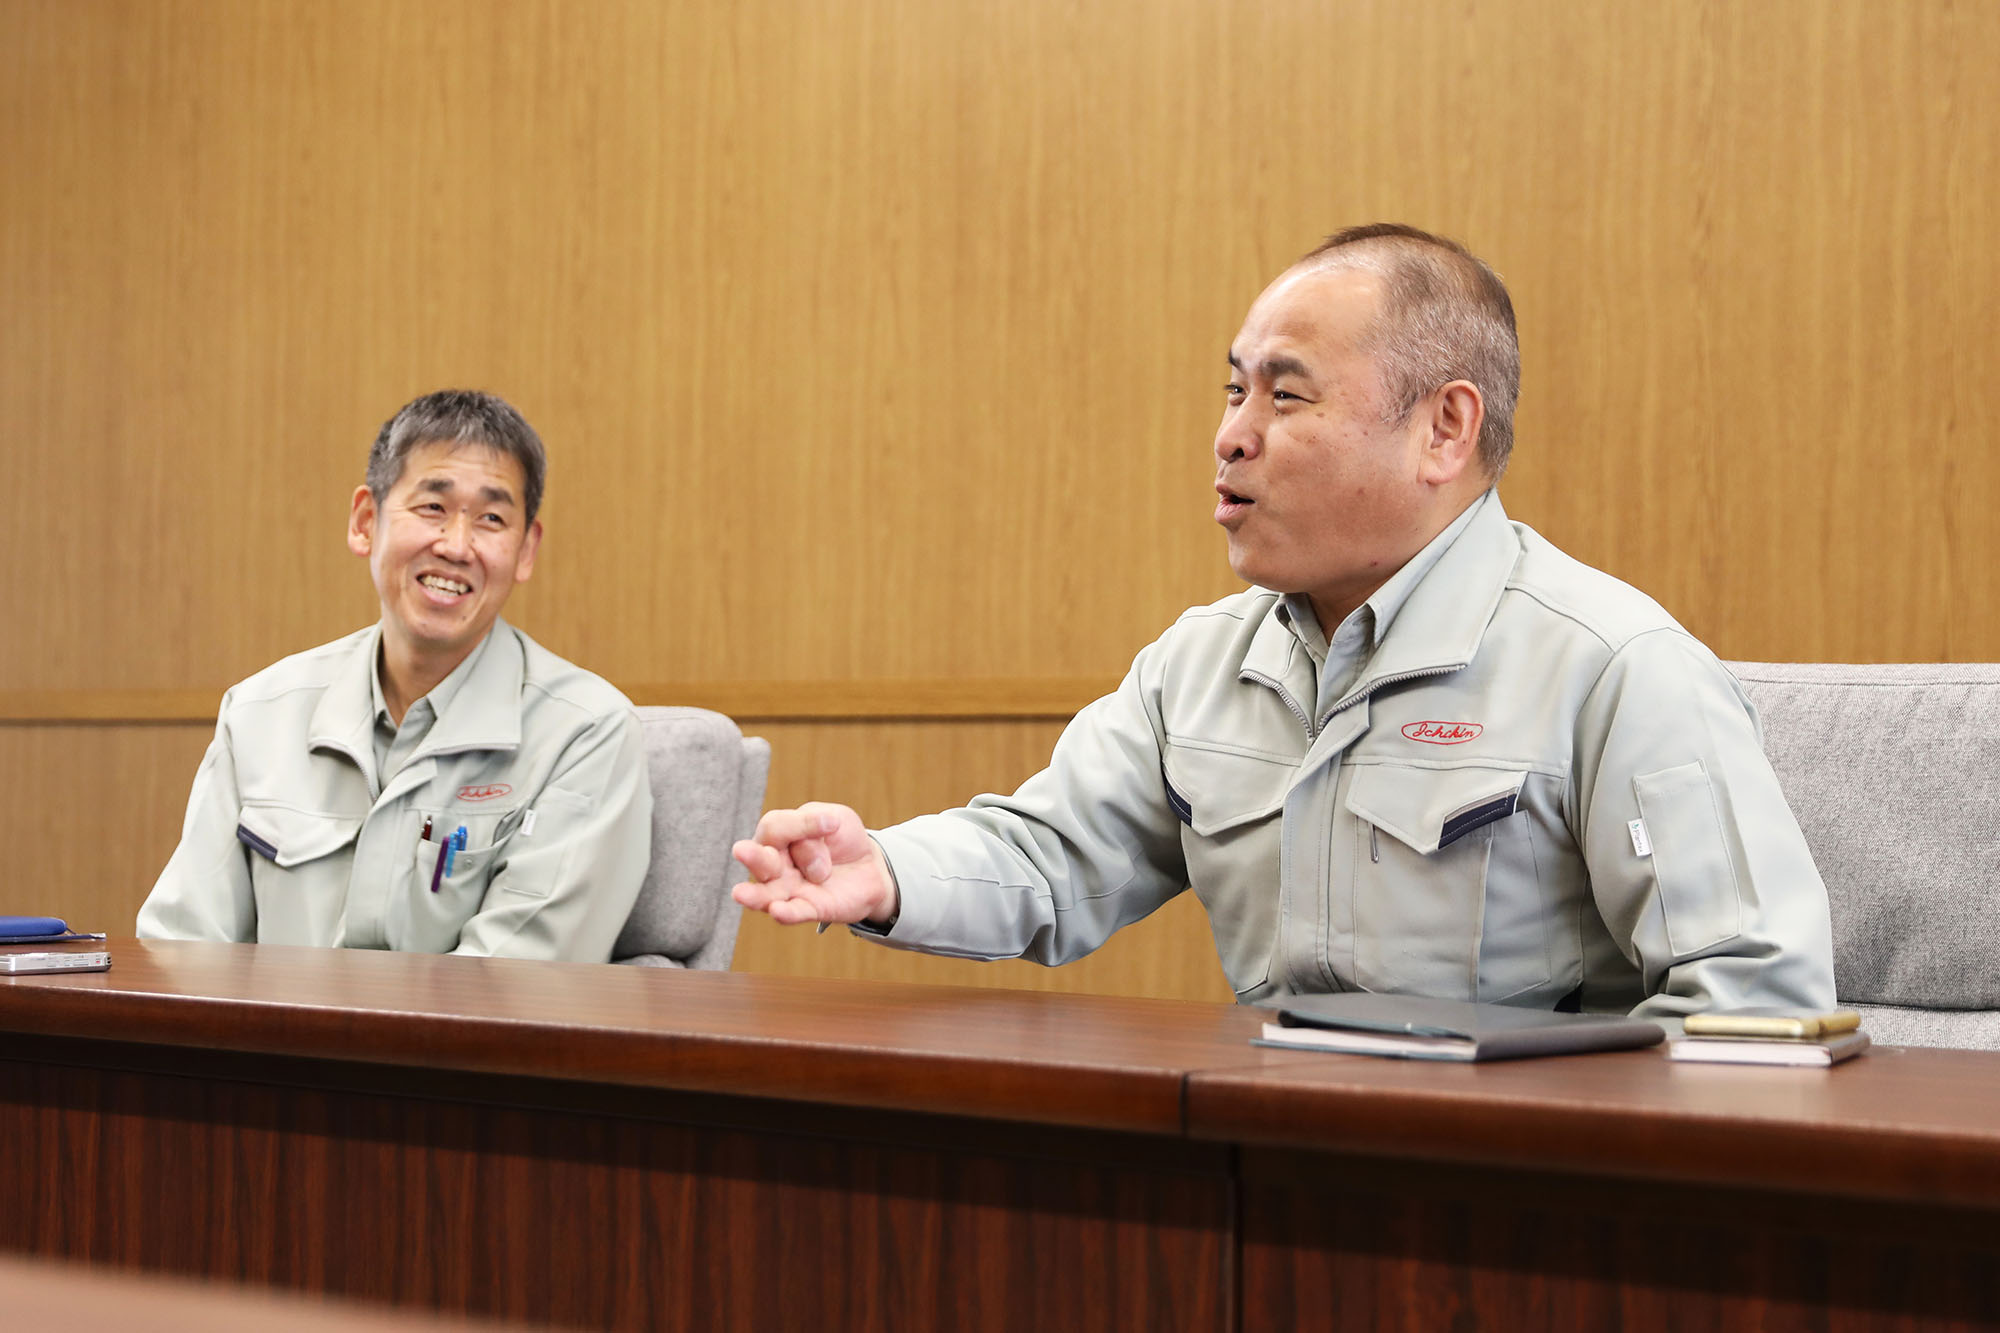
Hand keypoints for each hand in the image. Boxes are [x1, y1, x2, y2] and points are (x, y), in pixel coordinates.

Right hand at [731, 802, 897, 926]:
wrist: (868, 868)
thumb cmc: (841, 839)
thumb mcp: (835, 819)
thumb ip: (816, 822)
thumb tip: (815, 833)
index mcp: (778, 836)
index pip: (775, 827)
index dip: (800, 824)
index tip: (832, 824)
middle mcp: (775, 864)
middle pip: (759, 860)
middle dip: (752, 856)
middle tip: (741, 850)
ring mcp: (788, 890)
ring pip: (766, 893)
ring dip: (754, 895)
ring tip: (740, 893)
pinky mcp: (808, 909)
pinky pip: (793, 913)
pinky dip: (785, 913)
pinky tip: (777, 911)